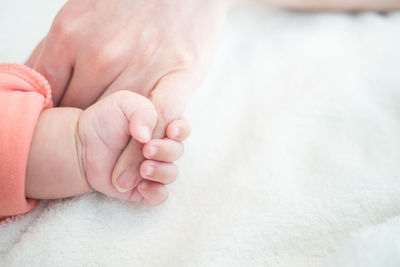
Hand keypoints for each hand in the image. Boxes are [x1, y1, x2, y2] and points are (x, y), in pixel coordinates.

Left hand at [26, 0, 229, 135]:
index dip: (55, 118)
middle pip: (80, 113)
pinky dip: (147, 142)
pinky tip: (144, 155)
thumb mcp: (82, 10)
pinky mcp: (179, 73)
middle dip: (83, 137)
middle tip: (92, 154)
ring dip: (114, 152)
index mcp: (72, 35)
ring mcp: (141, 65)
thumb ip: (59, 47)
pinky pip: (158, 118)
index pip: (51, 93)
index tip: (63, 132)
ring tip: (114, 174)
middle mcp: (102, 54)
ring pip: (116, 124)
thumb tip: (37, 76)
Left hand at [26, 91, 189, 204]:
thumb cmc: (105, 120)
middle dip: (165, 151)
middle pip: (177, 151)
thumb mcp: (122, 104)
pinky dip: (155, 192)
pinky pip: (160, 195)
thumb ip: (141, 111)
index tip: (171, 131)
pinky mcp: (146, 188)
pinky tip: (141, 186)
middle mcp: (163, 147)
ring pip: (171, 173)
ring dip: (160, 171)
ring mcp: (155, 168)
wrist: (83, 145)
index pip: (182, 128)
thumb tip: (148, 136)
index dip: (181, 130)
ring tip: (143, 169)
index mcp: (162, 125)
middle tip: (147, 149)